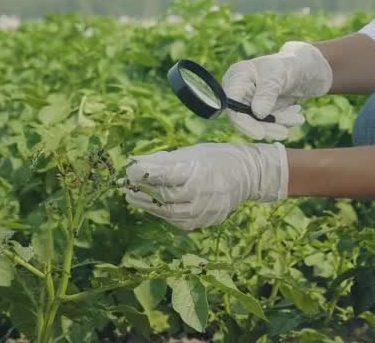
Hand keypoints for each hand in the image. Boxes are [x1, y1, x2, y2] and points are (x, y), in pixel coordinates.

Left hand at [121, 142, 287, 230]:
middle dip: (141, 190)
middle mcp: (201, 193)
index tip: (128, 170)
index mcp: (198, 171)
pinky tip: (155, 205)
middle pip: (163, 196)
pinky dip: (163, 213)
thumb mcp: (193, 152)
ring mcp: (203, 211)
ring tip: (134, 197)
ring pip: (167, 212)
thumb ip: (165, 160)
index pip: (163, 175)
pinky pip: (177, 221)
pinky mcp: (204, 222)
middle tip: (126, 186)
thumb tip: (136, 162)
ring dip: (148, 205)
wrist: (248, 176)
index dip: (143, 173)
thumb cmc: (217, 158)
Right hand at [221, 41, 331, 139]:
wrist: (305, 68)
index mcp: (236, 78)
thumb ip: (267, 93)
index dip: (243, 122)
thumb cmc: (289, 65)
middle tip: (284, 133)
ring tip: (298, 117)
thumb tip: (257, 113)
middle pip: (244, 118)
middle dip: (266, 126)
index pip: (231, 106)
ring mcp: (249, 102)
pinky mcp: (260, 111)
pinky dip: (283, 122)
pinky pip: (268, 124)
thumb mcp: (279, 76)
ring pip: (258, 124)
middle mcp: (239, 91)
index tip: (261, 133)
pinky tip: (296, 114)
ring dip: (279, 124)